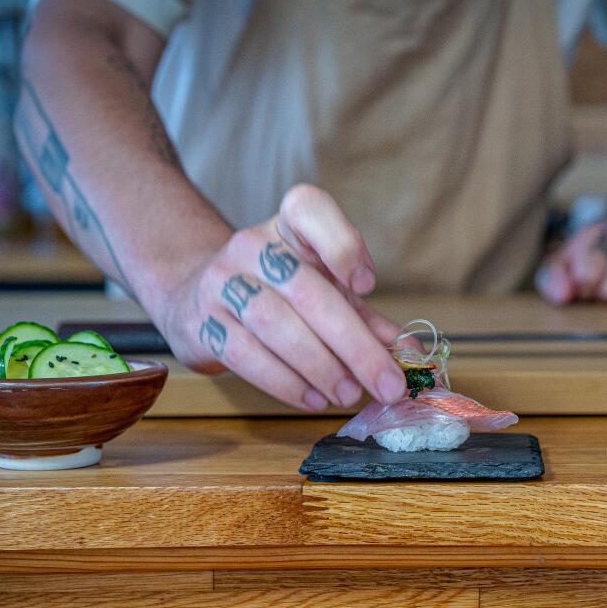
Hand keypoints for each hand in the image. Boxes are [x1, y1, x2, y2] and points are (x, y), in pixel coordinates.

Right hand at [158, 184, 408, 410]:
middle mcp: (252, 246)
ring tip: (349, 394)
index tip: (367, 285)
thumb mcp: (324, 292)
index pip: (308, 209)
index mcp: (289, 227)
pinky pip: (246, 354)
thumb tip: (408, 354)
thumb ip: (366, 319)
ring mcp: (223, 282)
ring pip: (275, 325)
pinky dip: (285, 382)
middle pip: (306, 290)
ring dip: (320, 366)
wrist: (198, 295)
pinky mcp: (203, 322)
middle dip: (354, 344)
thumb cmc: (278, 293)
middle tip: (386, 384)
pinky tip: (314, 398)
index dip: (341, 243)